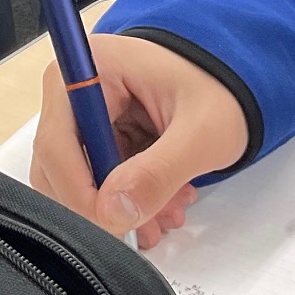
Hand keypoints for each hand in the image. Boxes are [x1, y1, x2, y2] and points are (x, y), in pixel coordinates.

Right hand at [30, 33, 247, 246]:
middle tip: (148, 227)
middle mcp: (73, 87)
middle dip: (103, 204)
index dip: (80, 191)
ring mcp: (82, 111)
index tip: (115, 224)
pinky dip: (123, 199)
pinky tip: (161, 204)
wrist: (236, 81)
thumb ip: (159, 172)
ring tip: (164, 216)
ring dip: (115, 207)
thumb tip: (113, 211)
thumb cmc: (221, 89)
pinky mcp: (95, 132)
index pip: (58, 143)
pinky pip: (93, 178)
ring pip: (74, 178)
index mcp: (91, 68)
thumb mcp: (201, 133)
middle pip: (59, 165)